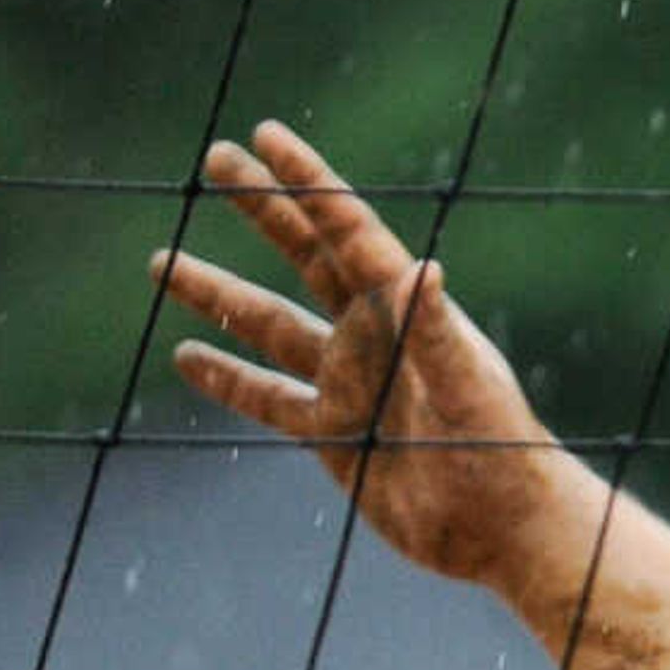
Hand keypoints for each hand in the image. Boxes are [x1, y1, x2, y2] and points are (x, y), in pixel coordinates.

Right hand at [149, 122, 567, 584]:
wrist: (507, 532)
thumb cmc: (504, 455)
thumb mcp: (469, 388)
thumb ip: (438, 332)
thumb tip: (420, 268)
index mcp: (406, 316)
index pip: (349, 234)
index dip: (307, 185)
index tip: (264, 137)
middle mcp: (373, 340)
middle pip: (307, 258)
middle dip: (262, 209)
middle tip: (216, 158)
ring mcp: (349, 386)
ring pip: (268, 328)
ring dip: (218, 294)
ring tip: (161, 260)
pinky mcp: (335, 436)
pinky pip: (268, 400)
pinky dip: (227, 378)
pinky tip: (187, 355)